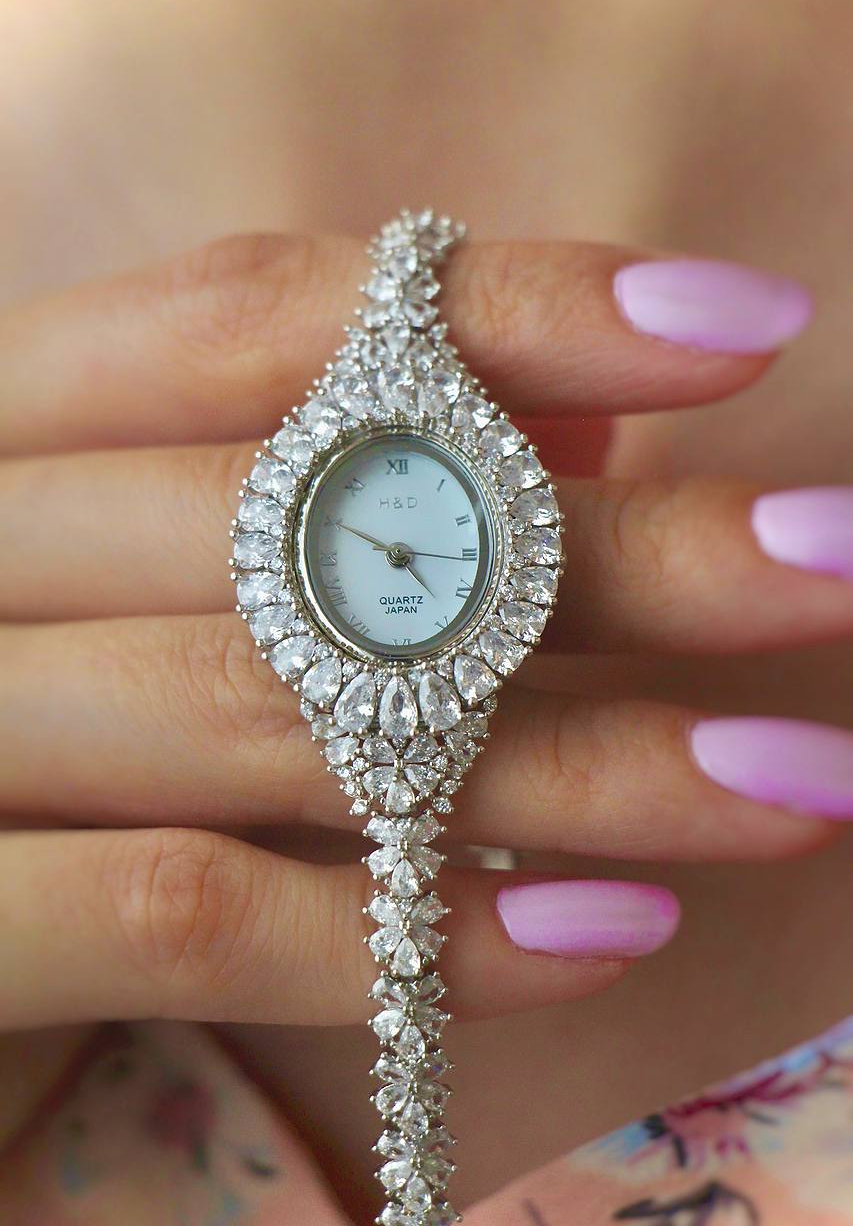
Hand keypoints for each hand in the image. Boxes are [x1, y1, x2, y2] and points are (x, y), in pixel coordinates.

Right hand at [1, 232, 850, 1040]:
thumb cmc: (47, 727)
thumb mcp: (159, 581)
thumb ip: (333, 493)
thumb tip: (588, 426)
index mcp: (3, 430)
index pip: (253, 315)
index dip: (503, 310)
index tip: (739, 319)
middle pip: (308, 515)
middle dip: (597, 544)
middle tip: (825, 558)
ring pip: (277, 713)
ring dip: (568, 754)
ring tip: (787, 776)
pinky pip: (182, 916)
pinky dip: (404, 928)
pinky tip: (606, 927)